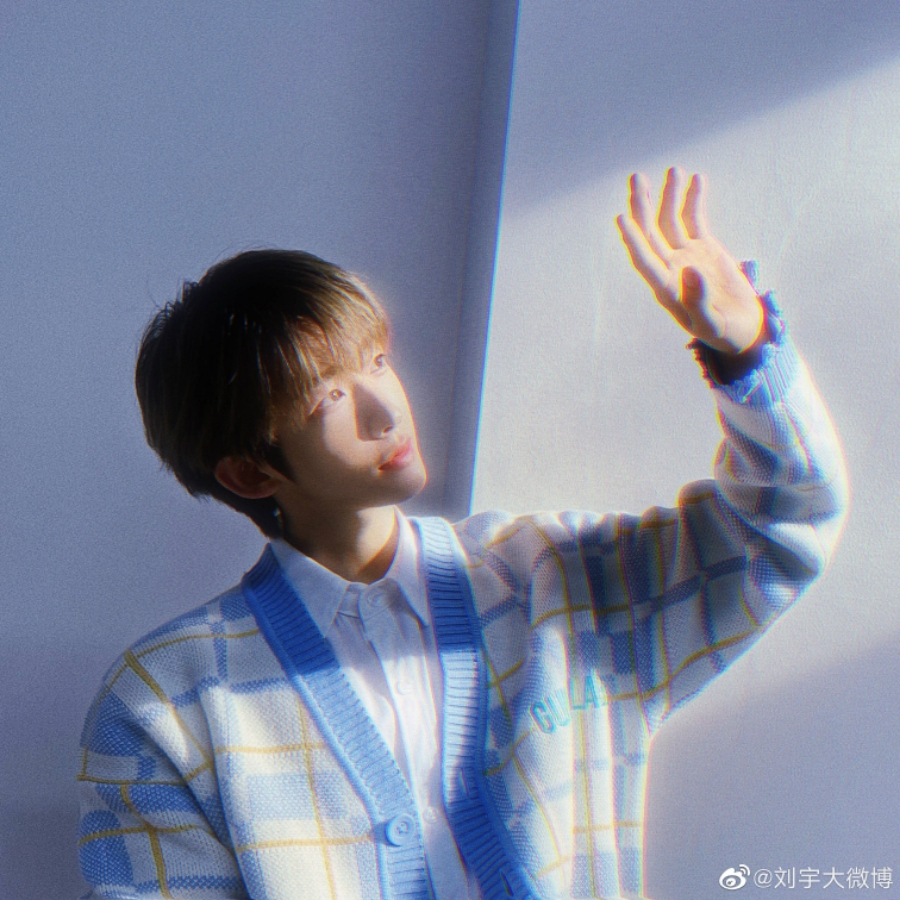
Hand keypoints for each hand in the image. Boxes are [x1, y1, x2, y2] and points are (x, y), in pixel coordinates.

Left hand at [616, 167, 763, 355]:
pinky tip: (696, 180)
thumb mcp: (710, 323)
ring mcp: (685, 256)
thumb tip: (689, 271)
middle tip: (636, 179)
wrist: (741, 328)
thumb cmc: (722, 333)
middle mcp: (670, 268)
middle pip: (650, 232)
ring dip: (669, 196)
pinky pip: (694, 219)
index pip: (644, 259)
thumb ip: (697, 299)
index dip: (632, 240)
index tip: (622, 218)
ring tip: (674, 170)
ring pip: (670, 221)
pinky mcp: (703, 248)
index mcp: (665, 288)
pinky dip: (693, 201)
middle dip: (642, 206)